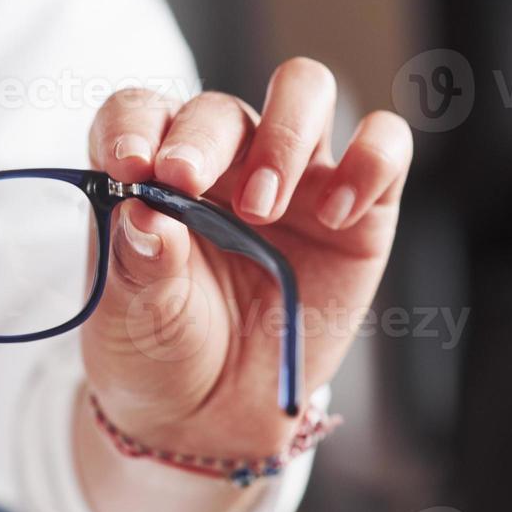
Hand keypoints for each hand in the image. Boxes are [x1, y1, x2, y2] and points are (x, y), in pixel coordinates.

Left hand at [80, 59, 412, 459]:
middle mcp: (222, 163)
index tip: (127, 165)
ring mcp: (293, 180)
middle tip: (184, 181)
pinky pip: (384, 148)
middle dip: (202, 137)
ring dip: (283, 135)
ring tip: (261, 209)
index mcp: (151, 173)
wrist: (210, 419)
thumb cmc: (158, 354)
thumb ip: (137, 261)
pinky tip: (335, 214)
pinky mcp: (359, 212)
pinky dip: (369, 162)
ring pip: (306, 92)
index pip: (139, 112)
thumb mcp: (129, 318)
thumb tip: (147, 212)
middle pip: (220, 108)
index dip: (132, 126)